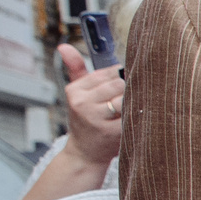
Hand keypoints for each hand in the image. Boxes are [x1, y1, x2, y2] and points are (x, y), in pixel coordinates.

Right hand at [56, 42, 124, 168]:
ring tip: (130, 108)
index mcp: (75, 91)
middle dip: (128, 90)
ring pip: (126, 97)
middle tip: (128, 98)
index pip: (108, 72)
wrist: (85, 153)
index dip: (120, 78)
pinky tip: (134, 118)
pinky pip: (132, 115)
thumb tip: (63, 46)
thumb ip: (76, 68)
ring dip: (132, 102)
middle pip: (119, 84)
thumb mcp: (77, 93)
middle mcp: (82, 104)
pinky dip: (137, 114)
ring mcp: (96, 119)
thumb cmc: (85, 119)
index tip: (122, 86)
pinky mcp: (111, 132)